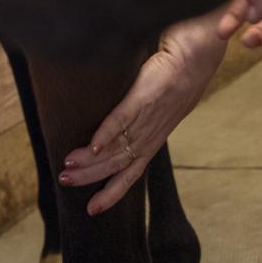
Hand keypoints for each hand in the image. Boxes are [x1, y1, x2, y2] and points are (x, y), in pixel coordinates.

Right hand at [57, 14, 225, 215]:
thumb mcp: (157, 105)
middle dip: (90, 178)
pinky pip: (122, 119)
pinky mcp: (144, 95)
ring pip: (117, 147)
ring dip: (90, 161)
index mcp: (155, 137)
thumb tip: (116, 122)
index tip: (92, 208)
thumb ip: (137, 115)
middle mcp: (152, 133)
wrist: (196, 54)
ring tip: (67, 168)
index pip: (132, 173)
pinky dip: (105, 134)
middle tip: (65, 182)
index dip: (112, 192)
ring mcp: (148, 116)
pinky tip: (91, 147)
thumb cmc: (175, 76)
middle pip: (118, 165)